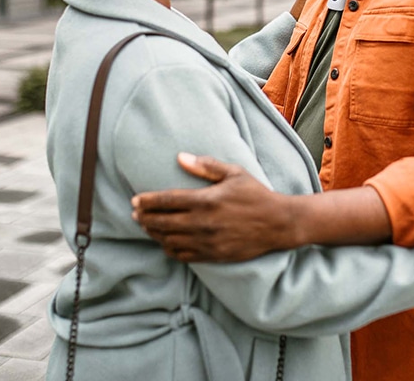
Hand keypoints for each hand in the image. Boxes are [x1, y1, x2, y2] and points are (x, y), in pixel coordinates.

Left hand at [132, 153, 289, 262]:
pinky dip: (169, 249)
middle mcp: (202, 223)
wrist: (278, 224)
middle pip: (162, 222)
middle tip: (135, 213)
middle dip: (145, 217)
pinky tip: (165, 242)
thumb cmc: (256, 194)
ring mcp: (206, 242)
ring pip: (169, 240)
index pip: (167, 201)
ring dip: (154, 233)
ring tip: (146, 226)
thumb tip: (180, 157)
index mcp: (206, 200)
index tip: (135, 199)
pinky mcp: (212, 255)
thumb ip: (206, 166)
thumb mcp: (234, 173)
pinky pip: (183, 255)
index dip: (147, 201)